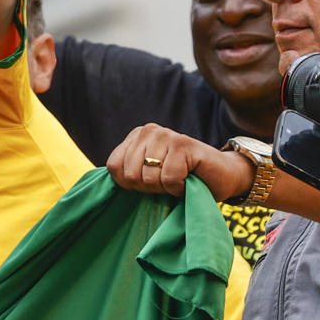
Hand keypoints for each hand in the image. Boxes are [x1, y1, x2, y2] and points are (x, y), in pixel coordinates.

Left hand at [106, 125, 253, 201]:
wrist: (221, 177)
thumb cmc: (181, 179)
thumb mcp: (147, 176)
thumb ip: (126, 173)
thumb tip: (97, 185)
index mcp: (136, 136)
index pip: (114, 167)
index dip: (130, 184)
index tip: (149, 183)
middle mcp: (149, 131)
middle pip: (129, 174)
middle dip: (148, 187)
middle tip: (167, 183)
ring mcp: (167, 135)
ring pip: (148, 177)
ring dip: (164, 188)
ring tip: (178, 180)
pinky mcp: (184, 145)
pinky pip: (168, 179)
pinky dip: (178, 188)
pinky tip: (188, 181)